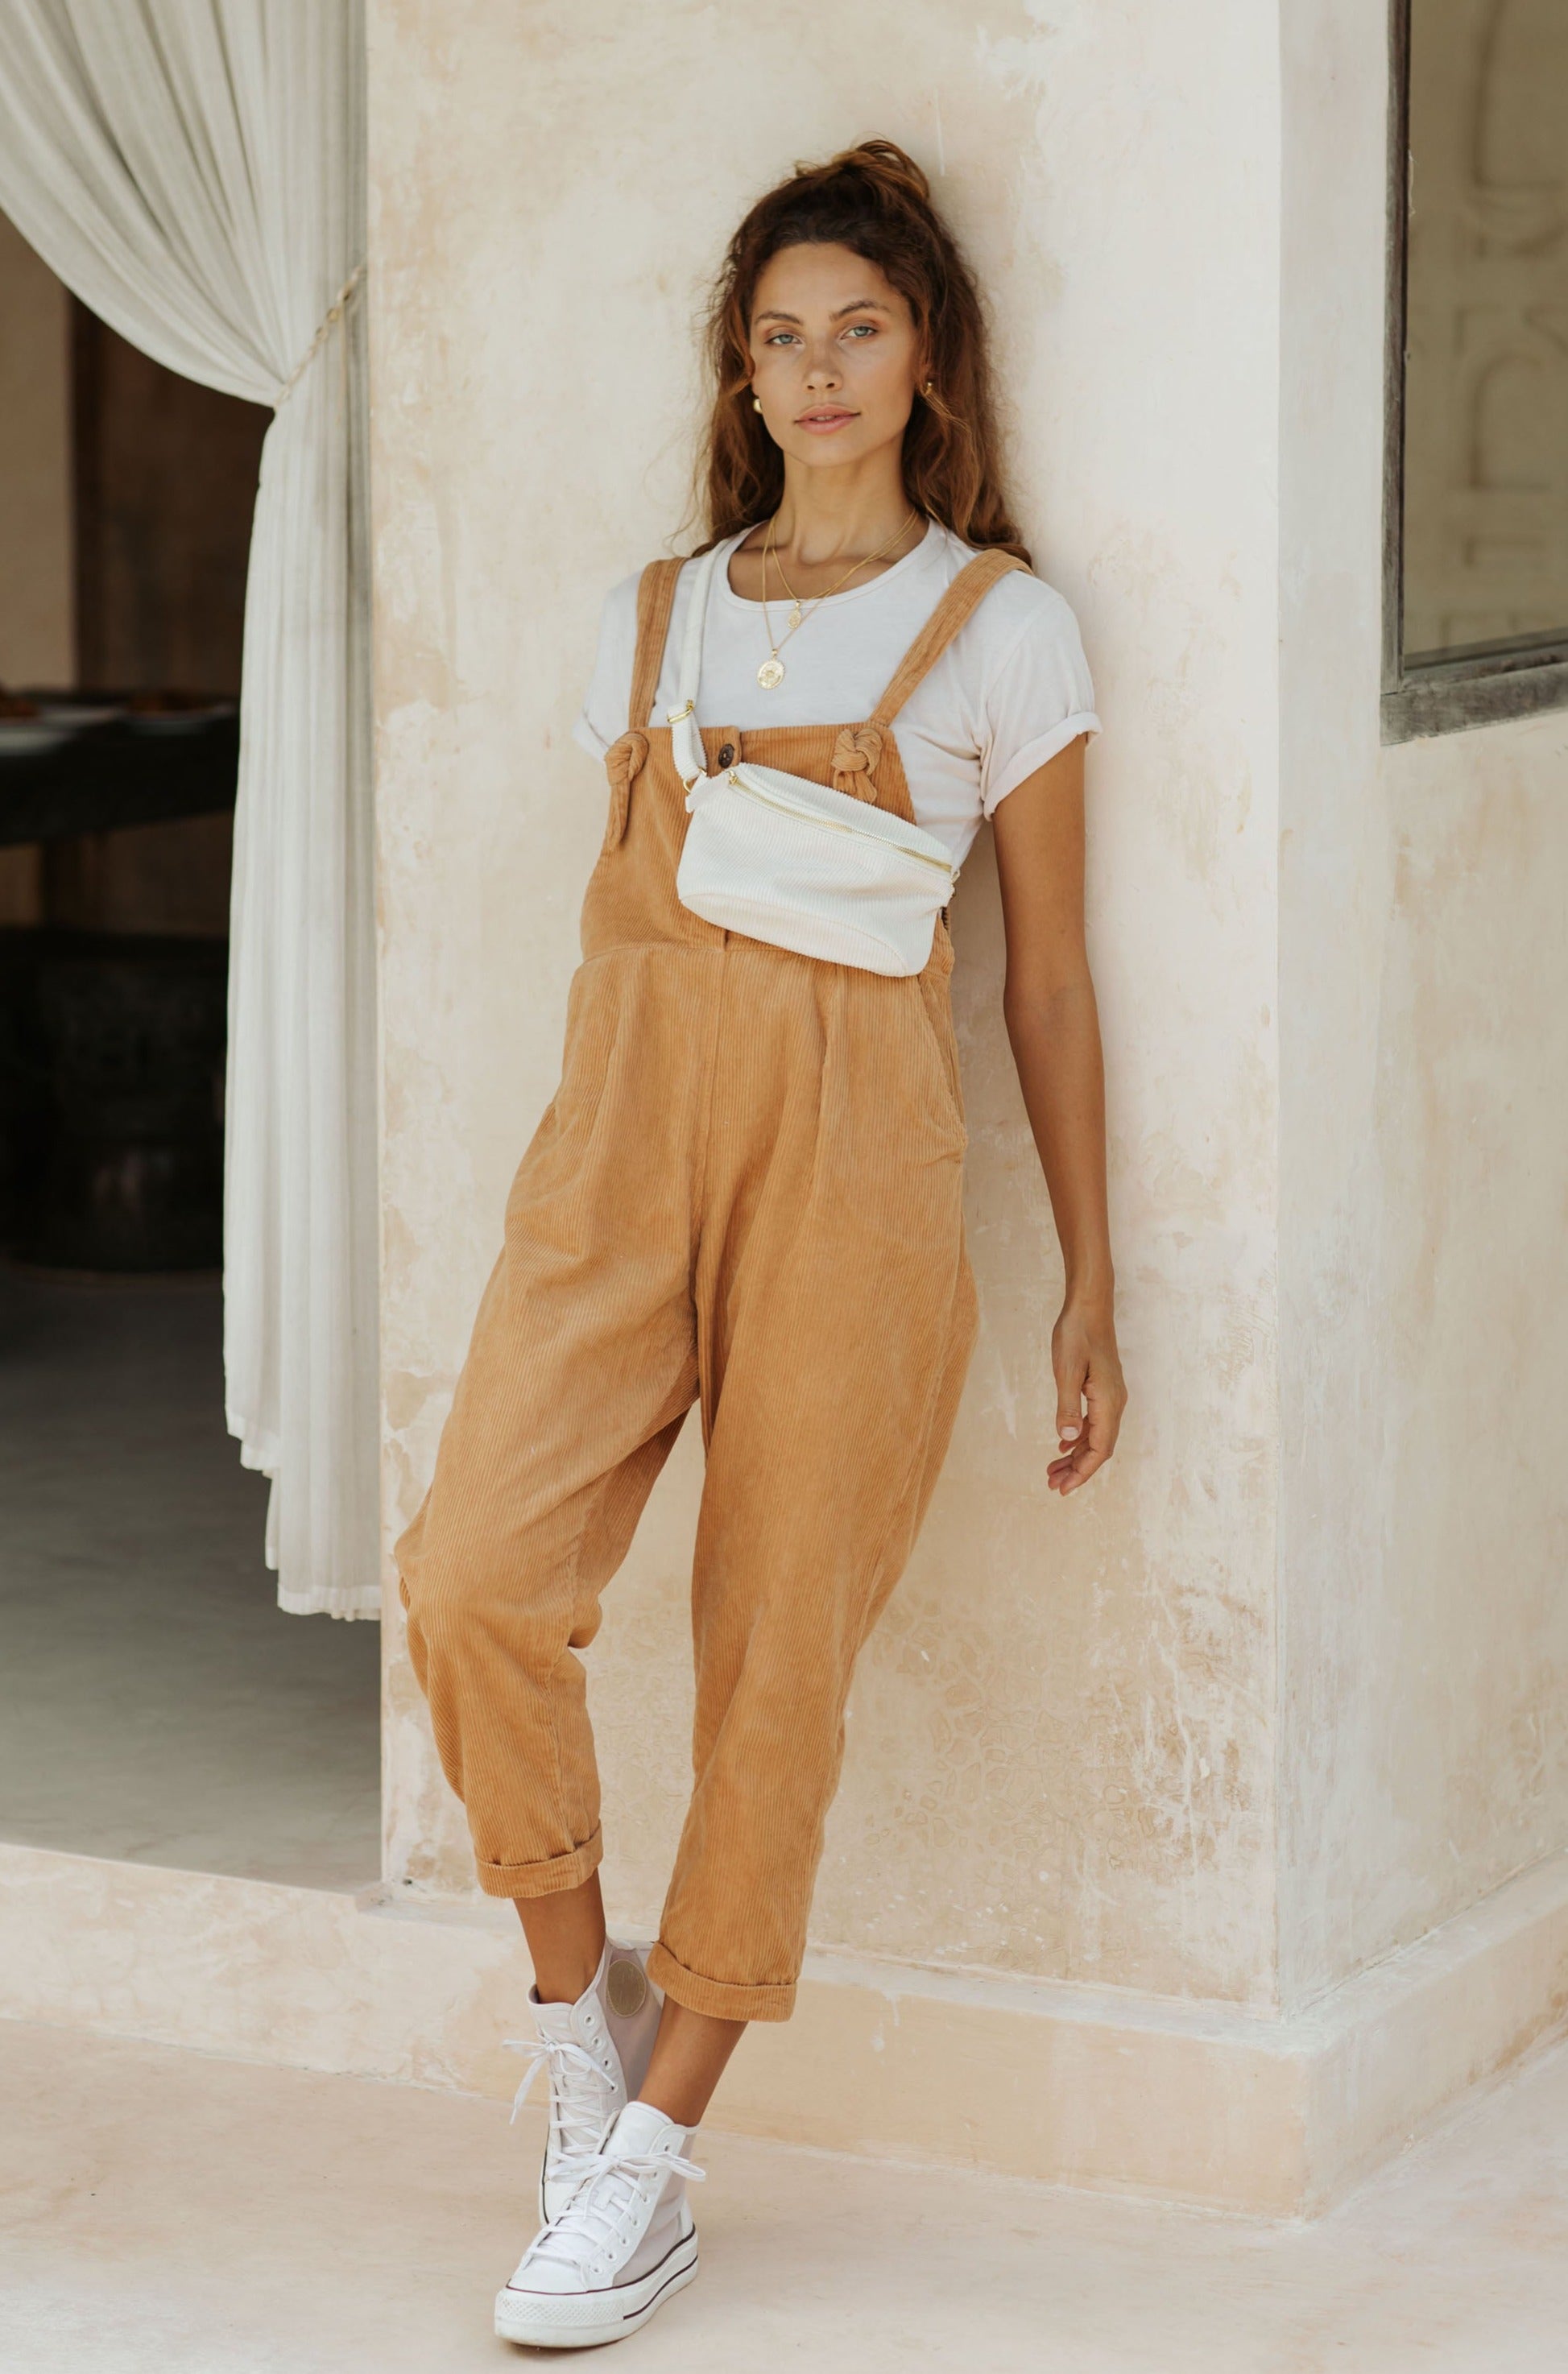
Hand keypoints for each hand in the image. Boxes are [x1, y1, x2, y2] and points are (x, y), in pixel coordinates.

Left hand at [1048, 1298, 1125, 1494]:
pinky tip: (1063, 1444)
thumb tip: (1067, 1439)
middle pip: (1099, 1448)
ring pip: (1096, 1436)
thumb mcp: (1067, 1370)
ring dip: (1076, 1455)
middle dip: (1077, 1469)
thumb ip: (1067, 1406)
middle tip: (1052, 1485)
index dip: (1082, 1472)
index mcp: (1109, 1402)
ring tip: (1053, 1470)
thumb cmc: (1077, 1334)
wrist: (1089, 1306)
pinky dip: (1078, 1437)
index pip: (1099, 1449)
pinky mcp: (1103, 1389)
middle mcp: (1115, 1403)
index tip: (1063, 1489)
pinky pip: (1094, 1422)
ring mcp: (1111, 1396)